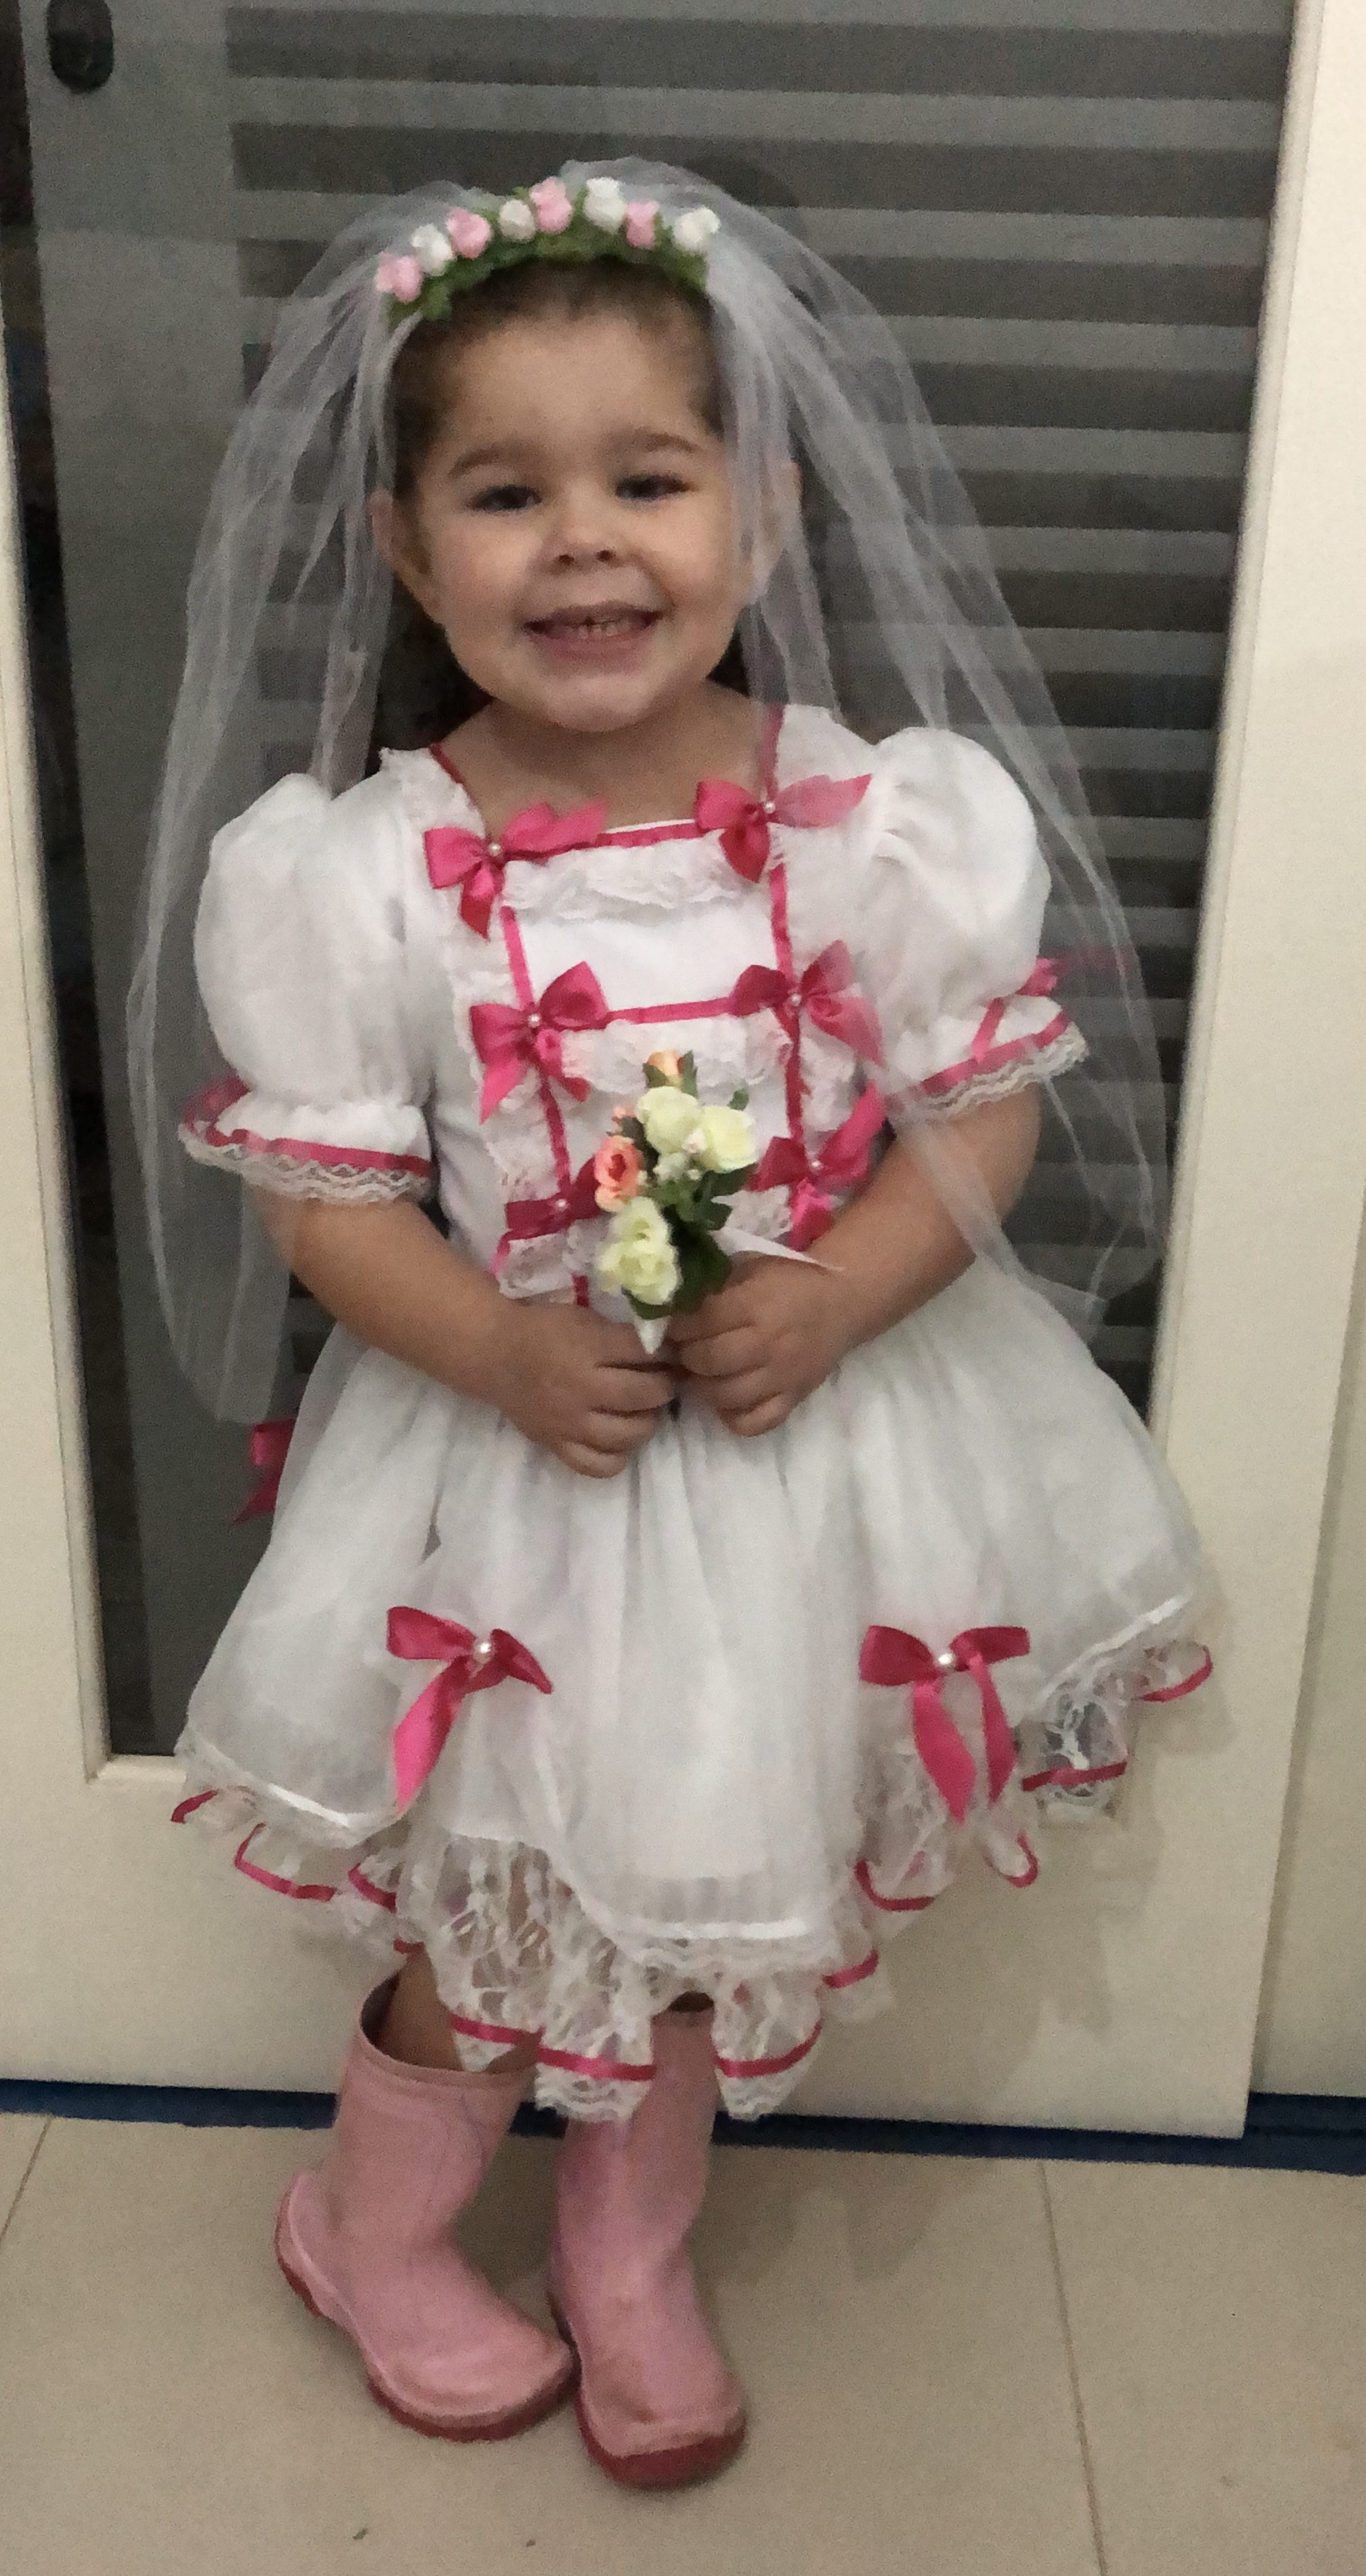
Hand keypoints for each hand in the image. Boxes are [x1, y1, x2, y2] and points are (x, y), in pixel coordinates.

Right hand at [487, 1302, 675, 1478]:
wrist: (494, 1356)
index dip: (667, 1354)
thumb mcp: (583, 1319)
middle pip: (644, 1395)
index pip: (644, 1354)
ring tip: (641, 1411)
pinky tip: (618, 1439)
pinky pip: (599, 1465)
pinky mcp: (556, 1445)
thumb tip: (665, 1349)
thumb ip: (621, 1335)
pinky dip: (617, 1456)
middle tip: (661, 1383)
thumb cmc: (542, 1330)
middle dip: (663, 1387)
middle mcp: (580, 1389)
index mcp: (586, 1348)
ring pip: (628, 1435)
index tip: (671, 1355)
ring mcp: (568, 1423)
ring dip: (646, 1422)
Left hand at [667, 1256, 856, 1436]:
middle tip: (685, 1349)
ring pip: (725, 1396)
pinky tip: (728, 1398)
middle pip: (708, 1360)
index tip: (672, 1324)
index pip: (700, 1322)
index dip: (678, 1325)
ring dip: (704, 1385)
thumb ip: (712, 1285)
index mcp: (756, 1303)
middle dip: (686, 1355)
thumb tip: (668, 1302)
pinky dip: (734, 1416)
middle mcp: (769, 1343)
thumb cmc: (788, 1281)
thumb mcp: (749, 1268)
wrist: (841, 1302)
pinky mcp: (793, 1398)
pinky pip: (755, 1423)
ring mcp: (782, 1376)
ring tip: (703, 1372)